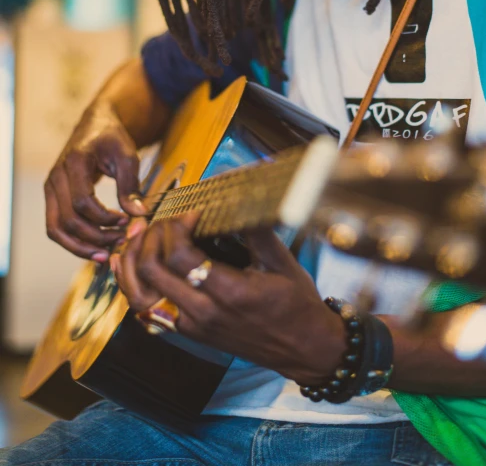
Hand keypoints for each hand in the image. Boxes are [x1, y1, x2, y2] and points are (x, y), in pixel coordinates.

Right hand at [45, 103, 146, 262]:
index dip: (105, 218)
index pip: (82, 202)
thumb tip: (139, 215)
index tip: (127, 221)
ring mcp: (51, 189)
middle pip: (68, 221)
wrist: (95, 126)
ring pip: (57, 229)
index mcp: (75, 162)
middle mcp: (56, 177)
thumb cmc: (112, 139)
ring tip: (107, 255)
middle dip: (96, 237)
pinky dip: (73, 242)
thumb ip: (131, 185)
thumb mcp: (127, 155)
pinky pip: (56, 227)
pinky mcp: (53, 198)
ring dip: (81, 247)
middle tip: (121, 241)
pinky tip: (96, 248)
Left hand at [112, 214, 345, 385]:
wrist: (303, 348)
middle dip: (151, 236)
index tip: (192, 212)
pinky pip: (145, 310)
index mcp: (229, 292)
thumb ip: (254, 226)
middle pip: (152, 270)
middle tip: (165, 220)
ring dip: (132, 260)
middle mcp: (203, 313)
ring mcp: (191, 326)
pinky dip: (131, 285)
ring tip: (139, 235)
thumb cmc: (296, 303)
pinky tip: (130, 263)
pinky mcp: (187, 333)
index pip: (181, 255)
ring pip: (138, 294)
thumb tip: (239, 191)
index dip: (177, 226)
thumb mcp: (281, 260)